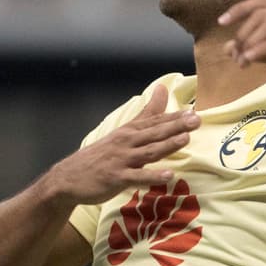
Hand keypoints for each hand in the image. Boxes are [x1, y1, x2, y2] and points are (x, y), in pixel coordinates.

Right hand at [43, 84, 199, 205]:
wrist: (69, 177)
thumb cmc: (101, 155)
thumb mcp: (123, 131)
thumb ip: (146, 113)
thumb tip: (162, 88)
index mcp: (129, 131)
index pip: (155, 121)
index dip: (175, 117)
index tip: (194, 112)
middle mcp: (126, 142)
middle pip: (154, 132)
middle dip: (175, 126)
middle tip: (196, 120)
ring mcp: (121, 160)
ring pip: (148, 151)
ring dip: (166, 145)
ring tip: (185, 139)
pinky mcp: (116, 178)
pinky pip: (136, 177)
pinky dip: (152, 176)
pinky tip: (168, 175)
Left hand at [218, 0, 265, 100]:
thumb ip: (258, 52)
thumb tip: (229, 48)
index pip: (261, 2)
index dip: (239, 9)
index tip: (222, 22)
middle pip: (261, 12)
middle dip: (243, 33)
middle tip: (235, 54)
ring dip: (250, 42)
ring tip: (242, 62)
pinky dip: (262, 49)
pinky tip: (251, 59)